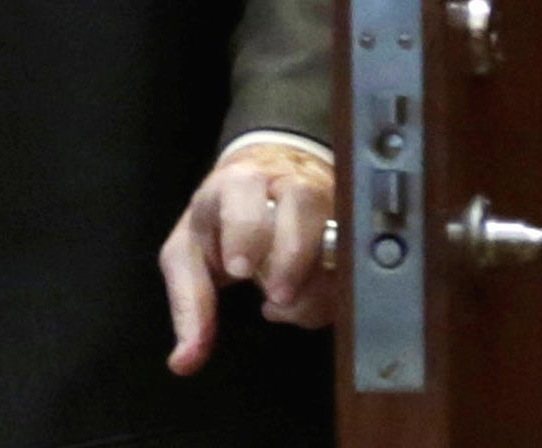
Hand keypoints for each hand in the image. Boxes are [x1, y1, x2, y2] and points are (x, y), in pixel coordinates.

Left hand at [159, 141, 335, 373]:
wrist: (265, 181)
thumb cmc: (221, 221)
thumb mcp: (190, 253)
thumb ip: (189, 302)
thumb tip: (185, 361)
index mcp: (237, 182)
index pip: (244, 189)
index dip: (244, 229)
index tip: (240, 269)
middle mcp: (285, 183)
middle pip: (302, 201)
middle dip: (292, 253)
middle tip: (277, 295)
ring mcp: (325, 201)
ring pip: (337, 228)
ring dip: (318, 279)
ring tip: (291, 306)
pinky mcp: (351, 226)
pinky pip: (356, 258)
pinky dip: (337, 290)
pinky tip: (313, 303)